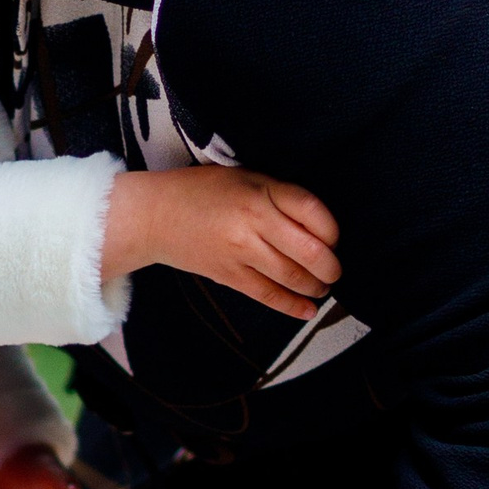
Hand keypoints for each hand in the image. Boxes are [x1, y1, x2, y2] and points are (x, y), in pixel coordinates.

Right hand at [101, 165, 340, 324]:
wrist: (154, 216)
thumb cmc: (201, 192)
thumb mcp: (245, 177)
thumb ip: (279, 195)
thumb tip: (317, 224)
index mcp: (261, 193)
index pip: (313, 212)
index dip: (332, 230)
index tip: (334, 237)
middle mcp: (254, 223)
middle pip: (309, 251)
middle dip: (330, 266)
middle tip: (334, 270)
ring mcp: (241, 252)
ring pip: (292, 276)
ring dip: (315, 286)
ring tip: (322, 286)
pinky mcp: (229, 276)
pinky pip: (267, 295)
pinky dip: (292, 306)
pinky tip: (307, 310)